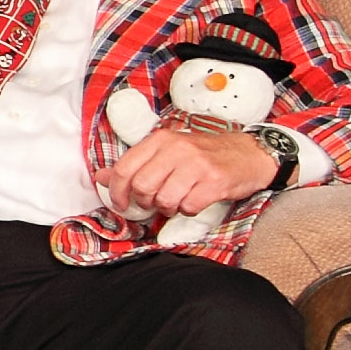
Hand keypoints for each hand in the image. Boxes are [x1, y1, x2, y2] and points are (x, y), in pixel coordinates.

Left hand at [105, 123, 276, 222]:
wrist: (249, 154)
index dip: (116, 191)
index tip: (120, 202)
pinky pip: (189, 206)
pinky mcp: (215, 182)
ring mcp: (197, 165)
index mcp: (161, 139)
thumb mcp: (168, 151)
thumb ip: (136, 163)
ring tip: (176, 201)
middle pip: (142, 186)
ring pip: (164, 199)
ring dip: (167, 208)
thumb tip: (101, 177)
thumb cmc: (205, 154)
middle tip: (154, 202)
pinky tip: (194, 201)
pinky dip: (188, 210)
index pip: (124, 168)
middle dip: (144, 201)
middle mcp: (177, 149)